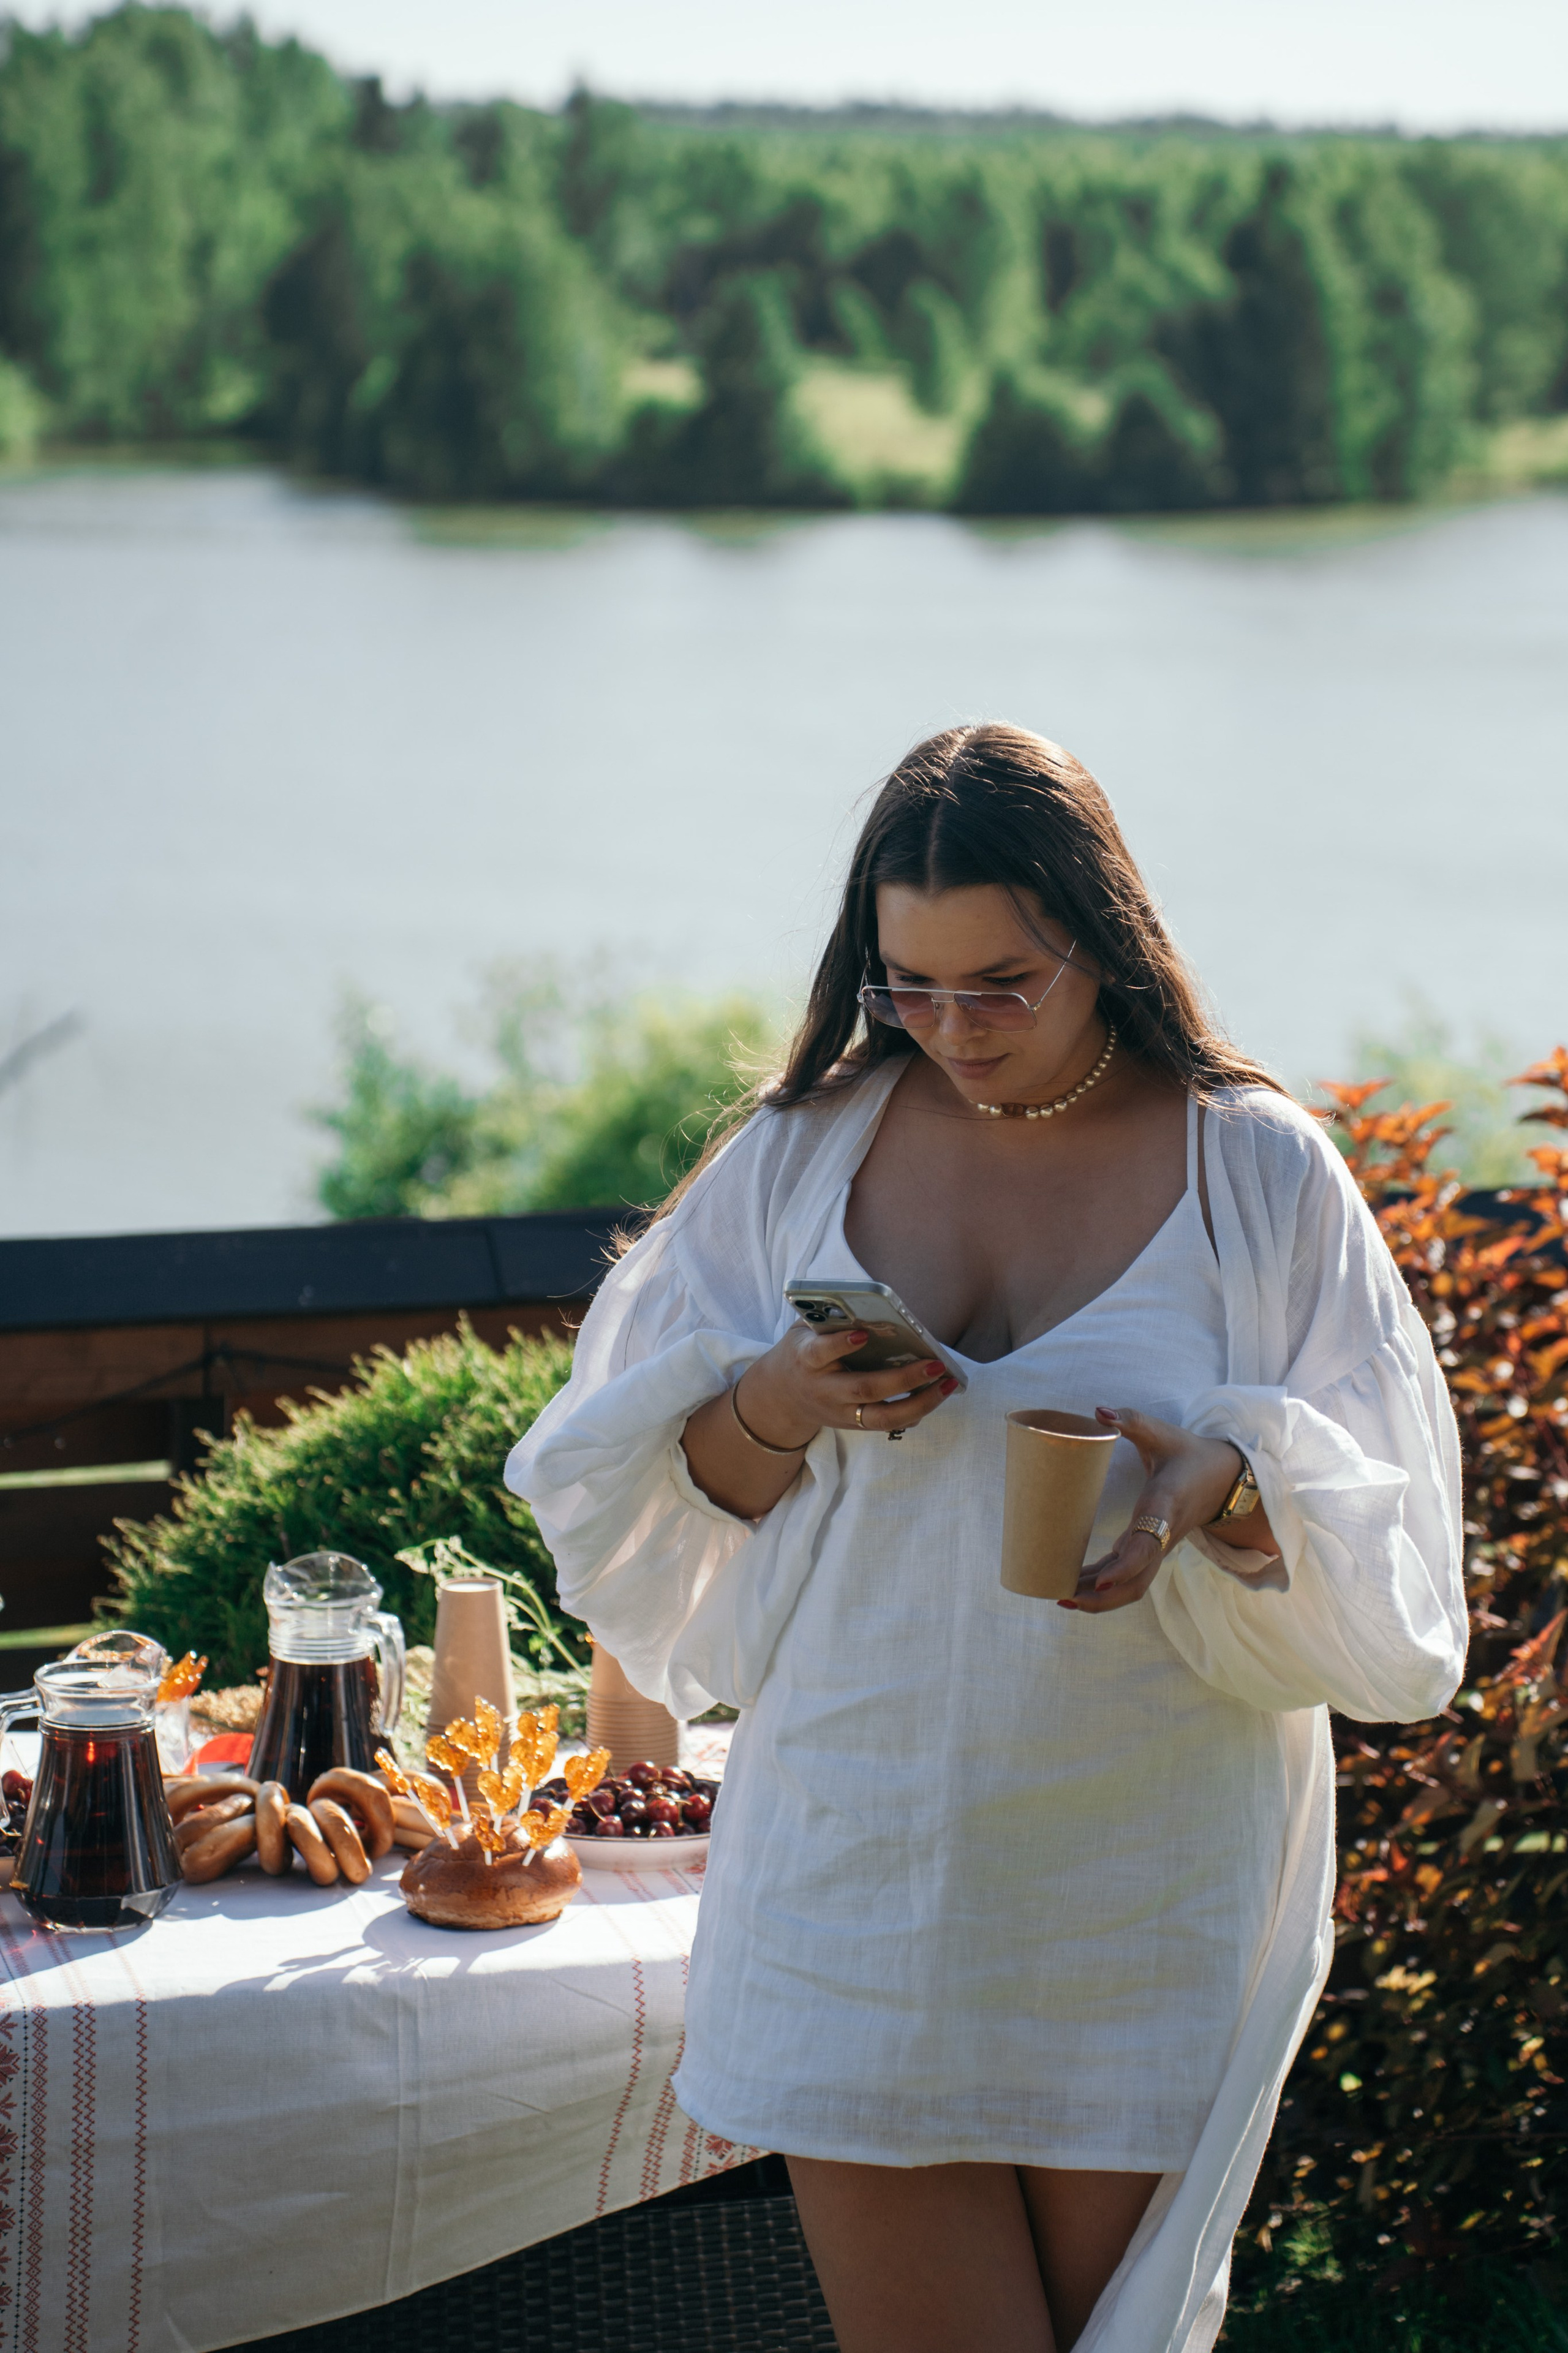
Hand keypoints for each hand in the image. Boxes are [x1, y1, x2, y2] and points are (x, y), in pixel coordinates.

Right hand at [737, 1321, 957, 1448]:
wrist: (781, 1397)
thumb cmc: (802, 1352)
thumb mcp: (804, 1331)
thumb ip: (828, 1319)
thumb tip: (870, 1305)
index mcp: (807, 1360)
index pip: (820, 1353)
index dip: (840, 1345)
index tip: (862, 1335)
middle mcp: (825, 1391)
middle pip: (865, 1389)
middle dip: (903, 1378)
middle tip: (936, 1364)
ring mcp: (841, 1413)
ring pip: (883, 1417)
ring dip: (920, 1403)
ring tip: (948, 1383)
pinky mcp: (854, 1425)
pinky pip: (888, 1424)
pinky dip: (915, 1412)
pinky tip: (936, 1395)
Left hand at [1063, 1407, 1245, 1615]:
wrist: (1222, 1478)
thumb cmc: (1187, 1454)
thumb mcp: (1162, 1433)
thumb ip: (1131, 1420)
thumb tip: (1098, 1412)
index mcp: (1164, 1506)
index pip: (1147, 1546)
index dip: (1125, 1566)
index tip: (1101, 1579)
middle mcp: (1161, 1535)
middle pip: (1137, 1582)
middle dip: (1102, 1597)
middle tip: (1062, 1596)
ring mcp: (1156, 1547)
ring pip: (1131, 1587)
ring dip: (1098, 1598)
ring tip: (1059, 1596)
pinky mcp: (1149, 1549)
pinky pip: (1126, 1576)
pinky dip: (1101, 1586)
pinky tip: (1072, 1586)